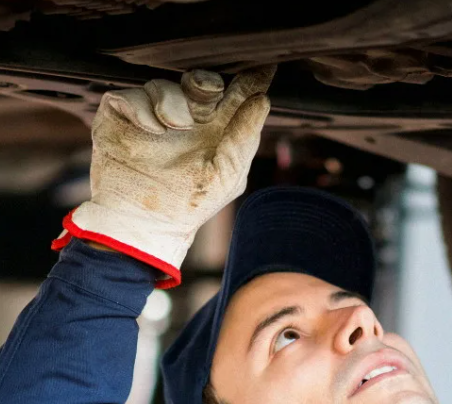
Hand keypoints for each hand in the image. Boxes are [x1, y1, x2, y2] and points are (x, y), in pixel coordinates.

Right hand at [53, 66, 275, 287]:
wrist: (144, 224)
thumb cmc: (190, 205)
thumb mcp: (226, 175)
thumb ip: (244, 138)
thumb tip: (263, 100)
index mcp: (217, 129)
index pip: (236, 96)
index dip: (250, 79)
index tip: (265, 65)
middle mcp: (187, 117)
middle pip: (200, 81)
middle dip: (205, 81)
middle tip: (209, 92)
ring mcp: (153, 116)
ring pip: (164, 85)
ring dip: (172, 102)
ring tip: (175, 128)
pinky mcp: (121, 117)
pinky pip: (129, 94)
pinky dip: (141, 108)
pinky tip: (152, 129)